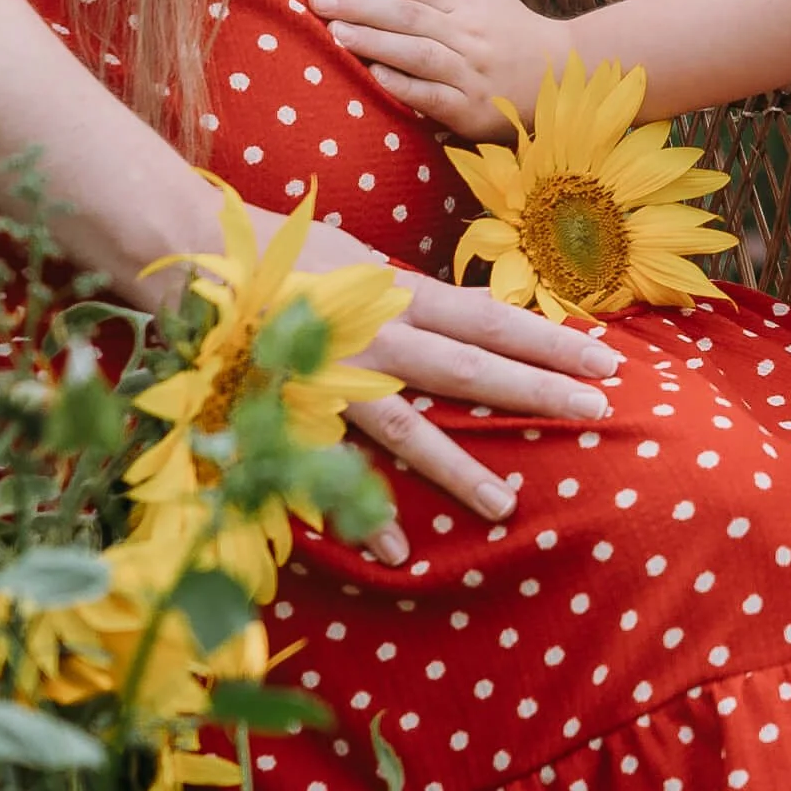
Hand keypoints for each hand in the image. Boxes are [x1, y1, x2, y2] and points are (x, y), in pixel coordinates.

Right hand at [290, 205, 621, 564]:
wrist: (187, 242)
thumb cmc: (271, 249)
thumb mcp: (351, 259)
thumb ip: (396, 293)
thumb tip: (437, 309)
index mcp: (396, 291)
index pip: (489, 316)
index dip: (547, 337)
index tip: (603, 354)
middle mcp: (377, 331)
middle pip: (471, 366)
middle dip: (537, 390)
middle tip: (598, 411)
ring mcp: (335, 373)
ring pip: (410, 426)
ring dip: (460, 469)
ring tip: (507, 506)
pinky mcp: (291, 406)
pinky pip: (333, 467)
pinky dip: (360, 509)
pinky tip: (393, 548)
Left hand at [312, 0, 558, 141]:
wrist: (563, 76)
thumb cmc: (512, 32)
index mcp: (465, 4)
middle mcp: (466, 34)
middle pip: (408, 15)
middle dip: (360, 5)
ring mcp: (469, 72)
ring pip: (418, 53)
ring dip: (375, 42)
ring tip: (334, 33)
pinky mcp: (471, 109)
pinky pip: (435, 95)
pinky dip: (404, 85)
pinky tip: (374, 76)